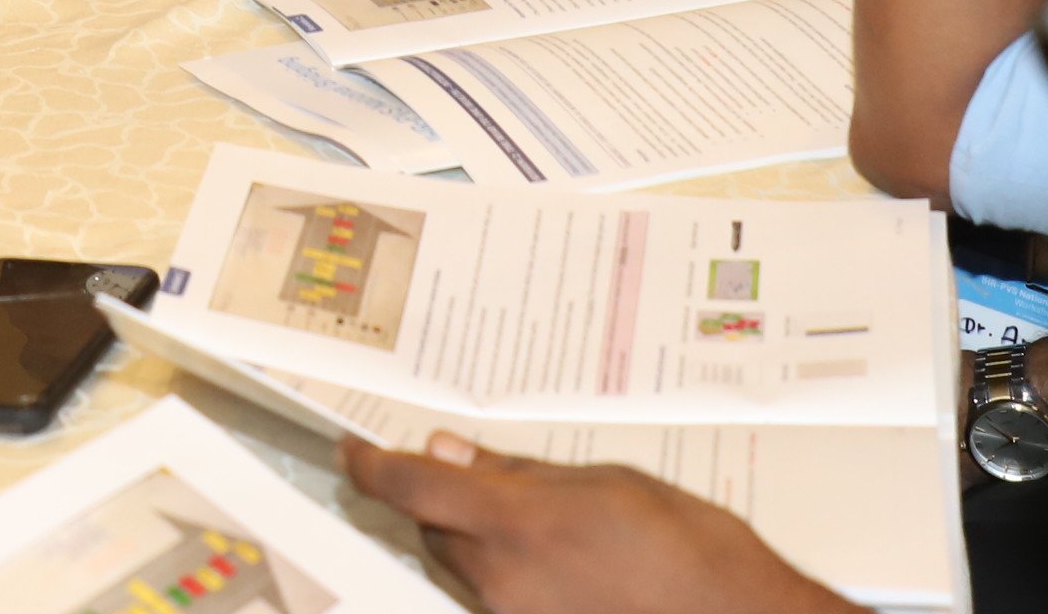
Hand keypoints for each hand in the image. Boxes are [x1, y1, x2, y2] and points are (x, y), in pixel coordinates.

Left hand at [344, 435, 854, 613]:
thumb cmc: (692, 553)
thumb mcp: (606, 482)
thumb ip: (519, 471)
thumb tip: (454, 452)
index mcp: (516, 523)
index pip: (411, 486)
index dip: (371, 464)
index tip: (355, 449)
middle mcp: (502, 581)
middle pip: (432, 531)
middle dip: (441, 500)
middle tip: (469, 472)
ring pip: (461, 569)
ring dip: (475, 540)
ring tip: (543, 523)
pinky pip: (495, 602)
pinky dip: (506, 576)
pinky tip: (558, 563)